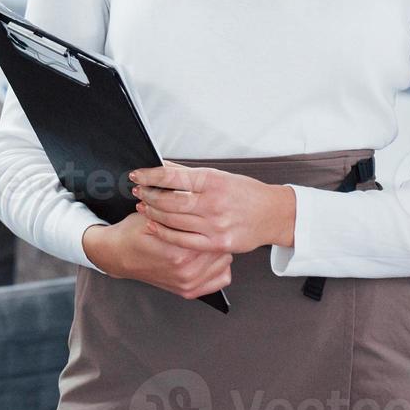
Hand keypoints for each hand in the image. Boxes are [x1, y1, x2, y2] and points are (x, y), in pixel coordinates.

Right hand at [81, 212, 232, 300]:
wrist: (117, 256)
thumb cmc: (133, 234)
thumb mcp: (150, 214)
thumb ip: (175, 209)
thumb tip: (197, 195)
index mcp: (179, 253)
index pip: (212, 233)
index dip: (210, 219)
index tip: (207, 212)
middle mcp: (187, 273)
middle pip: (221, 248)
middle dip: (215, 234)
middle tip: (208, 223)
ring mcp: (189, 284)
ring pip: (225, 262)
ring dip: (218, 249)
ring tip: (206, 238)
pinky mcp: (189, 291)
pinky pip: (221, 278)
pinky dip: (218, 267)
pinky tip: (207, 256)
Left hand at [129, 162, 296, 254]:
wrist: (272, 215)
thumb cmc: (245, 193)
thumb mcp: (219, 176)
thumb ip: (189, 174)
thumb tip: (162, 166)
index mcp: (213, 181)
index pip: (172, 177)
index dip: (149, 176)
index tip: (136, 175)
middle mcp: (213, 203)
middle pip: (169, 200)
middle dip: (148, 194)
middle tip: (137, 190)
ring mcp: (215, 225)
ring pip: (173, 220)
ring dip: (153, 212)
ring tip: (143, 205)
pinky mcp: (217, 243)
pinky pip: (183, 240)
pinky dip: (165, 232)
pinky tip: (154, 225)